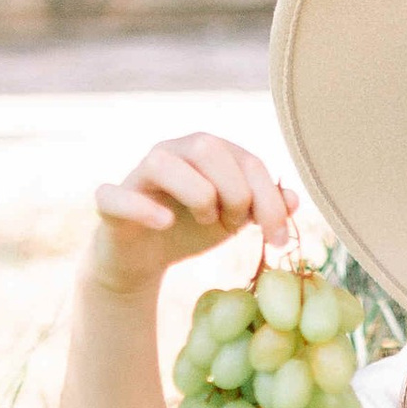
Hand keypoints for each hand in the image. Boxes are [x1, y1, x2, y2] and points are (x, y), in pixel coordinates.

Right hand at [89, 134, 296, 295]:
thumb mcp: (235, 220)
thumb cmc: (191, 229)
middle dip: (234, 191)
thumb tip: (295, 199)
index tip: (277, 238)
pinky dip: (143, 208)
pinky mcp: (112, 202)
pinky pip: (116, 195)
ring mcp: (138, 174)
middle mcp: (172, 152)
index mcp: (207, 152)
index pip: (247, 160)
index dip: (269, 200)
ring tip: (206, 221)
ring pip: (162, 162)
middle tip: (236, 226)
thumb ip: (264, 208)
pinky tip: (165, 223)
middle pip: (206, 148)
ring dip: (195, 195)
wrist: (143, 259)